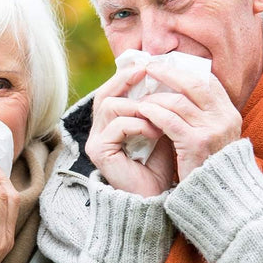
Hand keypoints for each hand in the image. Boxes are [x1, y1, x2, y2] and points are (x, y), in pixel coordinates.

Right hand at [84, 65, 176, 196]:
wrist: (157, 198)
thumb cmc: (160, 166)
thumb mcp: (160, 129)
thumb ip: (156, 107)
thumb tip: (166, 76)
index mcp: (110, 124)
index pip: (111, 92)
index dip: (126, 76)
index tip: (148, 64)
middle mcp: (98, 132)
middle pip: (104, 94)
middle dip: (125, 80)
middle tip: (147, 71)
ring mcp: (96, 142)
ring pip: (110, 106)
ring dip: (138, 106)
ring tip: (159, 115)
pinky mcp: (99, 152)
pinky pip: (117, 126)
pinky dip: (138, 124)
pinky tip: (155, 131)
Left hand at [134, 60, 240, 181]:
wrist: (216, 198)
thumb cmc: (208, 167)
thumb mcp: (213, 136)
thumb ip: (201, 115)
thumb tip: (177, 90)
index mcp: (230, 113)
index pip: (208, 81)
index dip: (185, 71)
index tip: (166, 64)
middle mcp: (225, 118)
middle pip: (194, 83)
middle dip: (169, 73)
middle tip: (149, 67)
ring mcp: (213, 130)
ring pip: (178, 101)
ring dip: (156, 97)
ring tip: (140, 97)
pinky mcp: (197, 144)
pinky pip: (170, 121)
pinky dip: (154, 113)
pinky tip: (142, 111)